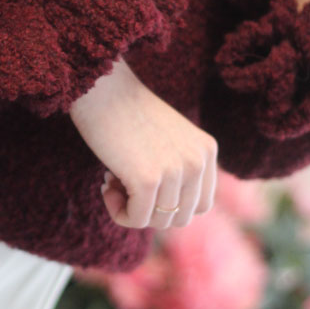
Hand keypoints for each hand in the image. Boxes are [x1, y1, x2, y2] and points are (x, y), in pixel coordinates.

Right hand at [67, 56, 217, 229]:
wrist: (102, 87)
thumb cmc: (126, 112)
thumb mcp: (168, 139)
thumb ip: (178, 168)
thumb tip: (167, 213)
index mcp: (207, 150)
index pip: (201, 204)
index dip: (170, 205)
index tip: (144, 186)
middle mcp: (198, 161)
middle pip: (181, 217)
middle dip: (150, 210)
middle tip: (123, 184)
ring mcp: (176, 171)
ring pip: (158, 221)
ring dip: (131, 210)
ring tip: (112, 181)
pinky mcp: (148, 179)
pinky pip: (136, 218)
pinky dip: (118, 212)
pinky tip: (105, 185)